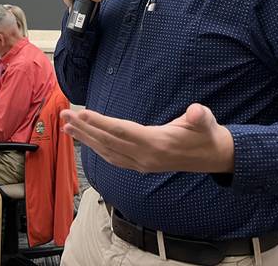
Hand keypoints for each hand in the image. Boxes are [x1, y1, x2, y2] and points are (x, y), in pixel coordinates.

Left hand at [60, 103, 234, 173]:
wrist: (213, 157)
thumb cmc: (206, 133)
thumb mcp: (206, 121)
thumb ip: (200, 116)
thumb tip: (197, 112)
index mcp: (157, 144)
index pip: (122, 132)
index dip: (101, 123)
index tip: (82, 114)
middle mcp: (145, 157)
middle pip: (108, 142)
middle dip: (84, 129)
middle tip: (64, 115)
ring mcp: (142, 164)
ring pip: (107, 152)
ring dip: (86, 139)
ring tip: (67, 127)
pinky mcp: (141, 165)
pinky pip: (113, 157)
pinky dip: (96, 148)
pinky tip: (87, 141)